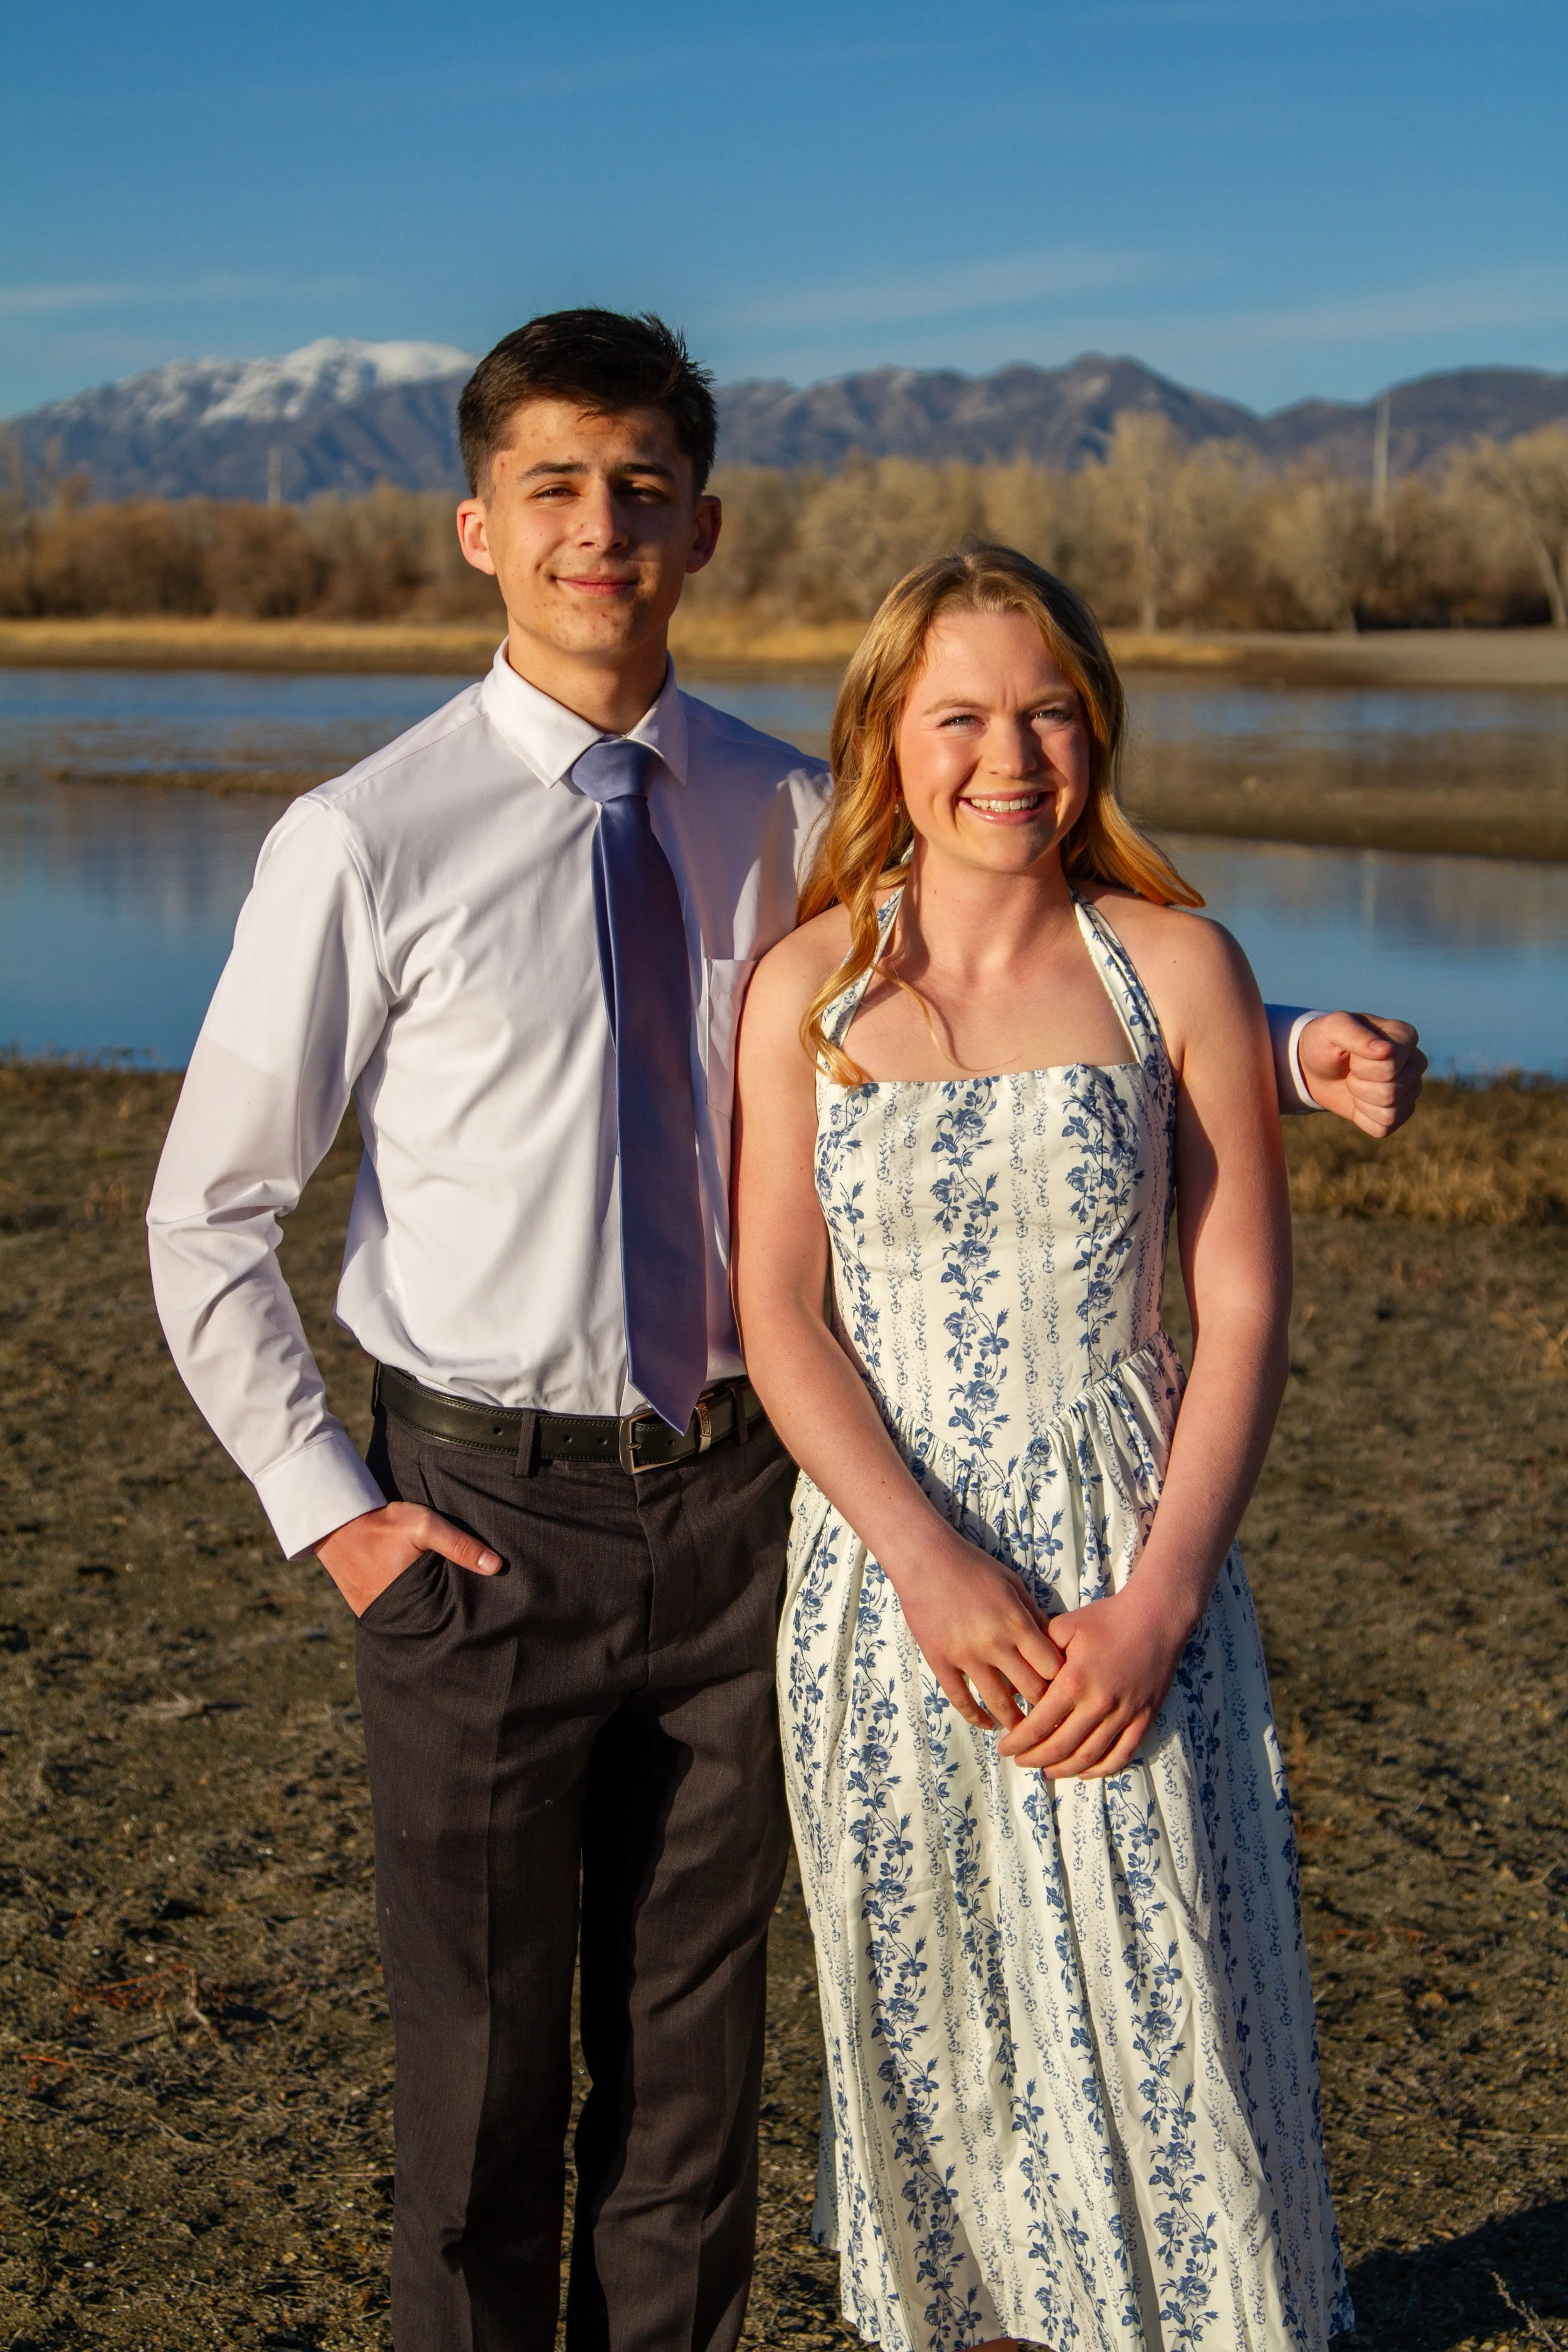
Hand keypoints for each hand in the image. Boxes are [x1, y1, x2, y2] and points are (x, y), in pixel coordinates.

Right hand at [316, 1501, 501, 1617]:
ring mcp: (376, 1616)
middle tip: (474, 1620)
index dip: (464, 1618)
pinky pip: (394, 1618)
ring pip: (412, 1624)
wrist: (337, 1522)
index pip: (446, 1620)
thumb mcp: (425, 1527)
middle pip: (430, 1625)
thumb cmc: (383, 1524)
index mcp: (411, 1601)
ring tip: (450, 1615)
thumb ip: (459, 1545)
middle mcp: (392, 1616)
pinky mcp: (366, 1610)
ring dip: (428, 1619)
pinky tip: (424, 1606)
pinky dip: (409, 1613)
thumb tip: (496, 1567)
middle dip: (448, 1622)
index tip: (485, 1617)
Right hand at [890, 1530, 1063, 1729]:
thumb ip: (1034, 1615)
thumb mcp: (1013, 1584)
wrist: (924, 1559)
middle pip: (1031, 1691)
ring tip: (1023, 1733)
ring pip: (998, 1704)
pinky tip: (986, 1724)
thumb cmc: (974, 1566)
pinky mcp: (941, 1662)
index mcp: (1017, 1624)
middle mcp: (995, 1645)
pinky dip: (976, 1717)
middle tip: (1051, 1718)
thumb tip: (1053, 1646)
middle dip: (1044, 1707)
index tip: (1066, 1691)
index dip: (1063, 1683)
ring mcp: (966, 1656)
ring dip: (1014, 1723)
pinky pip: (960, 1700)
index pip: (1052, 1668)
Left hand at [997, 1582, 1185, 1777]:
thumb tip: (1016, 1681)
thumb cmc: (1106, 1619)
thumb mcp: (1064, 1627)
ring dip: (1065, 1770)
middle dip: (1035, 1759)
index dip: (1019, 1742)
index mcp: (1074, 1681)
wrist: (1155, 1616)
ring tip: (1046, 1771)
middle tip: (1020, 1762)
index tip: (1004, 1749)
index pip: (1039, 1725)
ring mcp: (1125, 1714)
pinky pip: (1123, 1754)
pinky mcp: (1144, 1718)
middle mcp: (1099, 1704)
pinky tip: (1085, 1772)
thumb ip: (1038, 1655)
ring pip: (1090, 1756)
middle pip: (1061, 1747)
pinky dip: (1102, 1769)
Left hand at [1298, 1011, 1425, 1137]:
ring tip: (1354, 1083)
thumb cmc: (1326, 1042)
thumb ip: (1356, 1034)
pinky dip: (1363, 1117)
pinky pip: (1386, 1127)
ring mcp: (1411, 1088)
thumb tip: (1387, 1050)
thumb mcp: (1332, 1028)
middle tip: (1350, 1070)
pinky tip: (1358, 1101)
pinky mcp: (1401, 1112)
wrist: (1315, 1067)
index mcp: (1405, 1036)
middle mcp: (1415, 1062)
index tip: (1351, 1055)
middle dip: (1359, 1084)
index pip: (1391, 1066)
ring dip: (1361, 1100)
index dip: (1361, 1067)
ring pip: (1391, 1111)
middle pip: (1392, 1091)